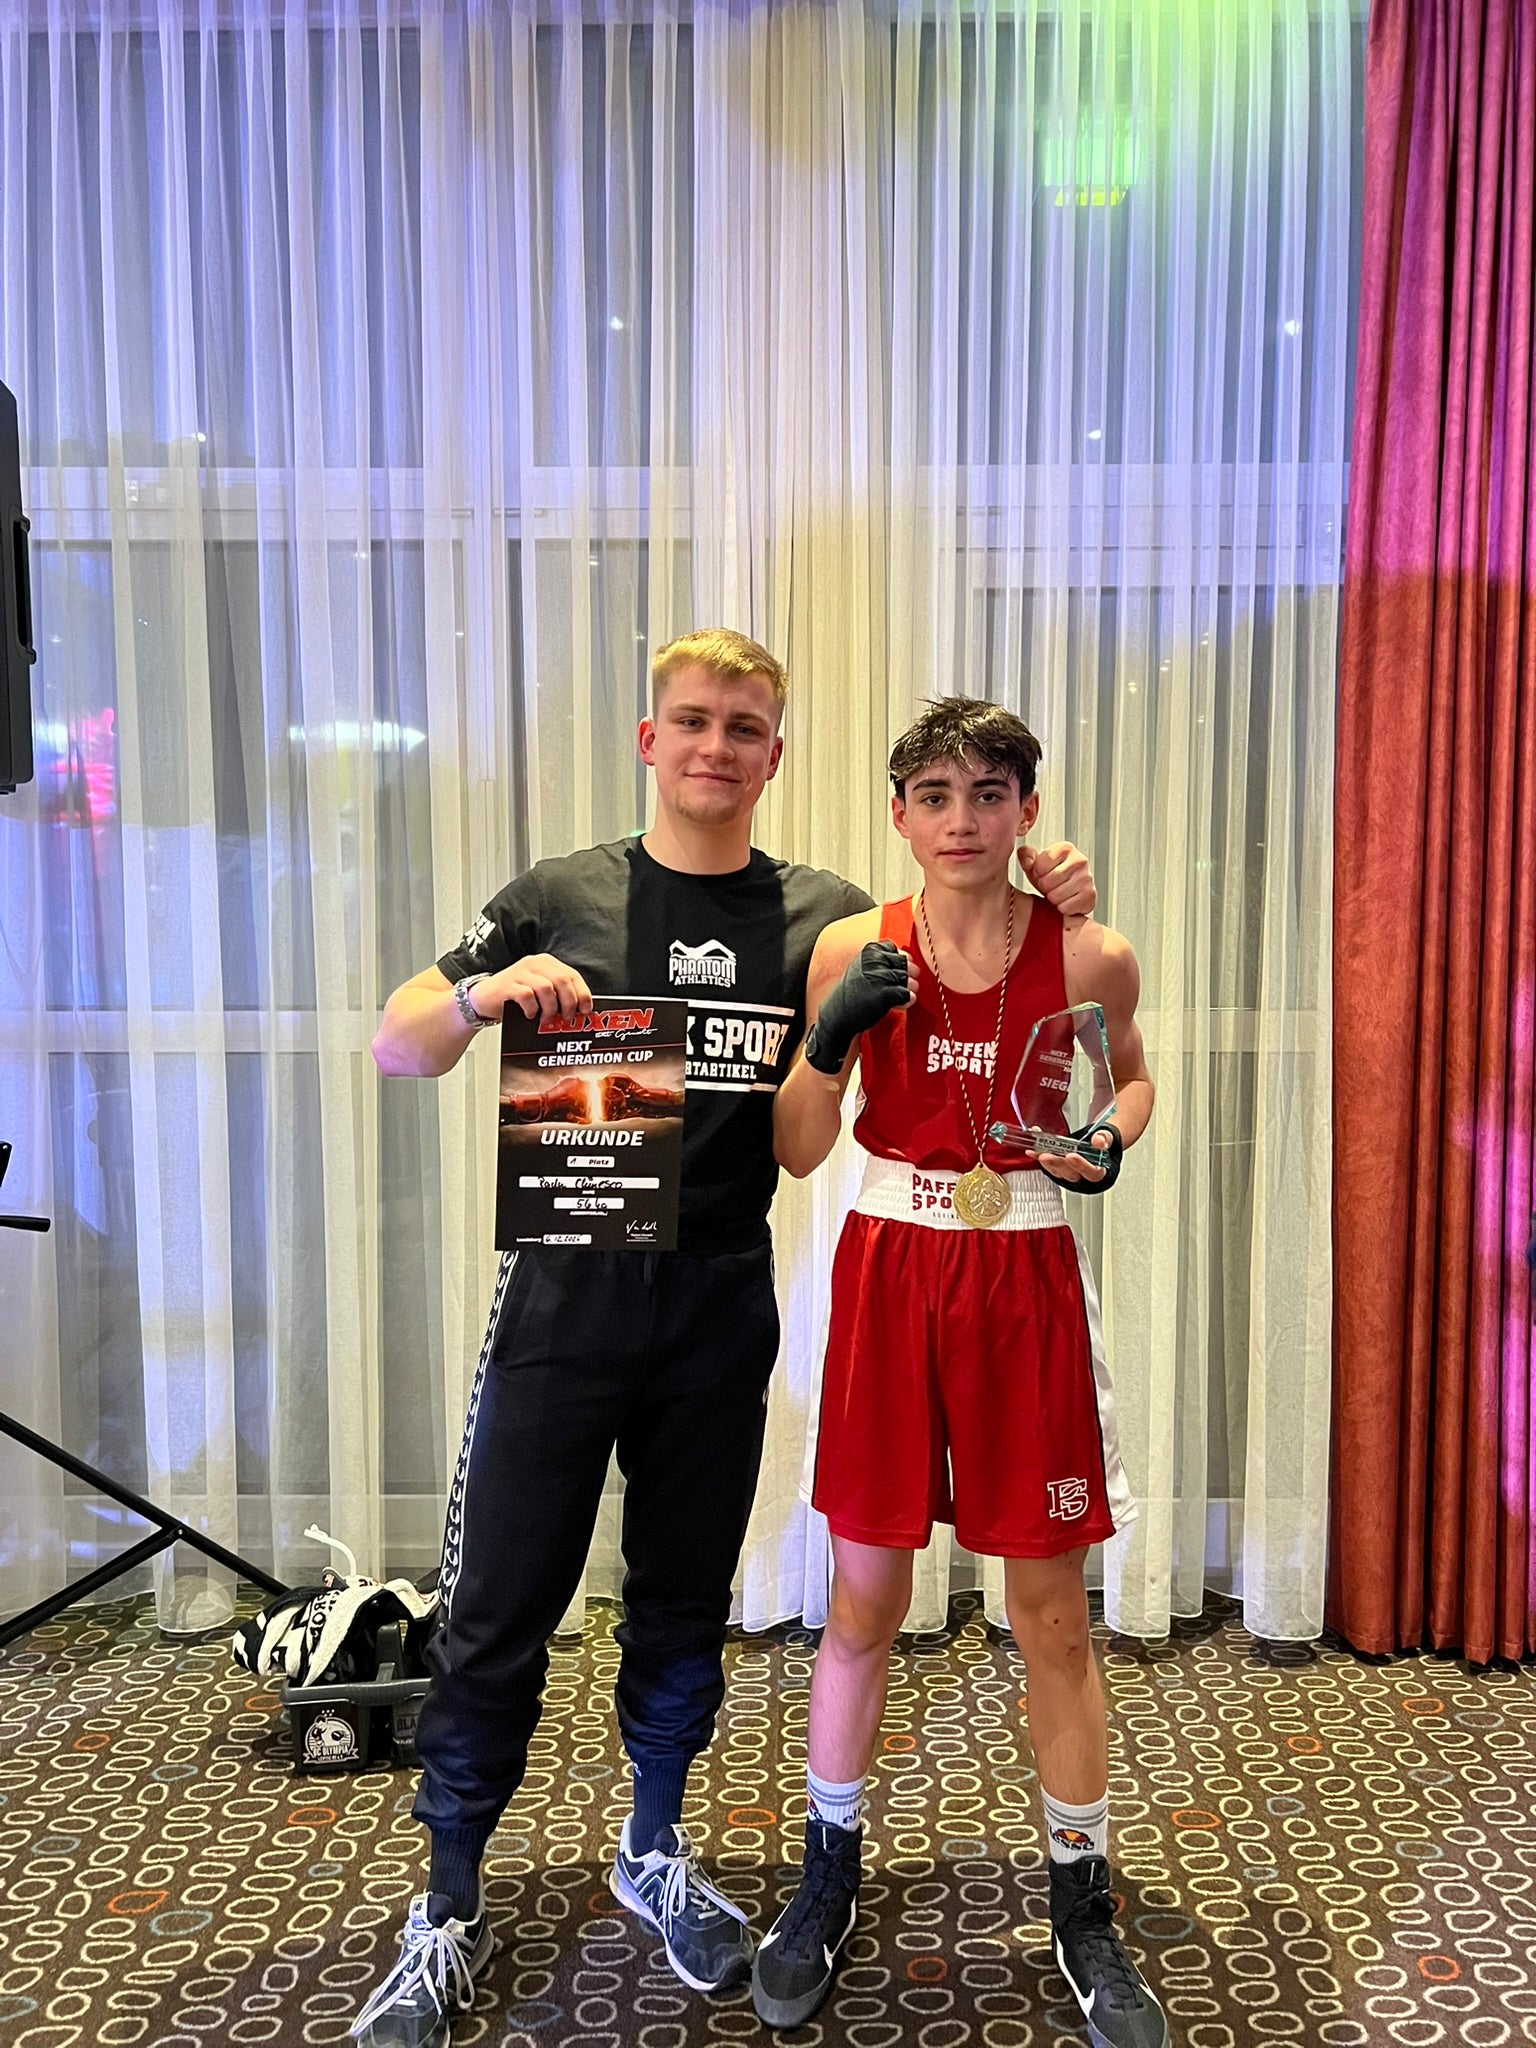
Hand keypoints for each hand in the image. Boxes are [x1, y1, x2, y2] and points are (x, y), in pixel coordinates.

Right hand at [472, 954, 592, 1024]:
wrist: (484, 998)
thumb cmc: (514, 996)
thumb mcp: (539, 991)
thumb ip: (558, 994)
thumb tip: (580, 1011)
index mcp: (546, 963)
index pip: (572, 975)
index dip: (582, 993)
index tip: (585, 1010)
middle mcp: (534, 964)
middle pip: (562, 980)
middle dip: (569, 1002)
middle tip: (566, 1018)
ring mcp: (520, 973)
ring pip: (546, 988)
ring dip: (550, 1008)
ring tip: (546, 1018)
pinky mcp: (508, 985)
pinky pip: (527, 996)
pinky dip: (532, 1009)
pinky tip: (530, 1015)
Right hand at [803, 941, 916, 1073]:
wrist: (839, 1014)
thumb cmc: (854, 991)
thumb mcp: (864, 967)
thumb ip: (884, 960)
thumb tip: (912, 960)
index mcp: (869, 951)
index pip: (895, 950)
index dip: (896, 963)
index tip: (887, 974)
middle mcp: (874, 960)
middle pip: (905, 964)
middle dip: (906, 975)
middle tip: (896, 986)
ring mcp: (880, 977)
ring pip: (908, 979)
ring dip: (908, 989)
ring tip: (897, 996)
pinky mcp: (885, 995)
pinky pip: (908, 995)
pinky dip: (907, 1000)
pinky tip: (898, 1004)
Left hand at [1019, 841, 1095, 927]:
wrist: (1068, 894)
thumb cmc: (1050, 877)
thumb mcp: (1034, 864)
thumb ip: (1026, 856)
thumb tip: (1028, 860)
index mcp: (1065, 848)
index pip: (1039, 866)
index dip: (1037, 874)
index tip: (1043, 873)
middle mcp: (1079, 860)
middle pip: (1047, 882)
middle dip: (1045, 887)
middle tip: (1051, 886)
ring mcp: (1087, 877)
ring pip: (1055, 896)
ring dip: (1053, 899)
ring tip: (1059, 892)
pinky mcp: (1090, 895)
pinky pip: (1065, 908)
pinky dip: (1063, 908)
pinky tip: (1067, 901)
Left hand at [1034, 1126, 1115, 1186]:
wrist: (1097, 1142)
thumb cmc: (1103, 1142)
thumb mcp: (1108, 1136)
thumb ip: (1104, 1138)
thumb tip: (1099, 1140)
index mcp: (1099, 1171)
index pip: (1092, 1172)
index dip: (1081, 1165)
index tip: (1071, 1156)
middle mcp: (1084, 1176)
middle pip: (1070, 1173)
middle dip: (1057, 1163)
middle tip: (1046, 1155)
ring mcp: (1070, 1173)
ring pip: (1057, 1171)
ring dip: (1046, 1161)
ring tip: (1037, 1152)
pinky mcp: (1059, 1169)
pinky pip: (1049, 1165)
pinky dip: (1039, 1156)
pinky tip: (1032, 1151)